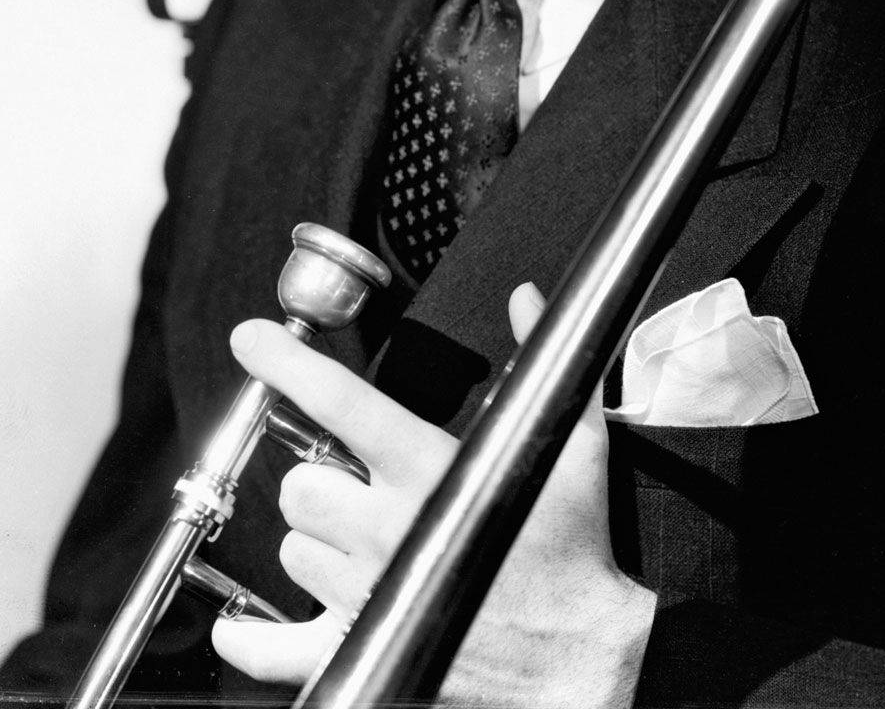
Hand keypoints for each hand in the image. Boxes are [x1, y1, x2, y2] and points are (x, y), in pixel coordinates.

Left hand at [212, 283, 655, 708]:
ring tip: (358, 539)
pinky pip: (274, 650)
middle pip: (301, 484)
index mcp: (429, 470)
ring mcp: (366, 593)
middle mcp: (386, 529)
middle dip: (319, 477)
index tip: (253, 340)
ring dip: (315, 540)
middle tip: (354, 480)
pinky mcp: (360, 648)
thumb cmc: (572, 547)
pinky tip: (240, 628)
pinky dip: (249, 641)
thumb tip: (527, 300)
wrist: (576, 652)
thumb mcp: (573, 442)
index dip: (289, 364)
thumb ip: (542, 360)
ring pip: (294, 551)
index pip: (342, 402)